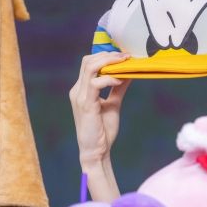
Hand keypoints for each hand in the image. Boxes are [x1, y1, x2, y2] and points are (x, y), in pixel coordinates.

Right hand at [69, 52, 130, 167]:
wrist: (96, 151)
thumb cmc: (102, 130)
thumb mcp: (113, 104)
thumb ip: (118, 88)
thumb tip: (129, 73)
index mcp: (82, 89)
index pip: (89, 63)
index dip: (106, 55)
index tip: (124, 55)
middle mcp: (77, 90)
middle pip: (87, 60)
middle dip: (108, 55)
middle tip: (126, 56)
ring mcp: (80, 96)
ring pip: (90, 67)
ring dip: (109, 62)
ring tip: (125, 62)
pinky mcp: (86, 104)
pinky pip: (95, 83)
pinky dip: (109, 78)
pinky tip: (120, 80)